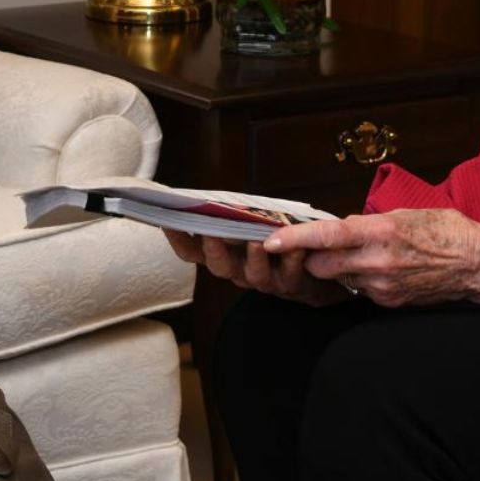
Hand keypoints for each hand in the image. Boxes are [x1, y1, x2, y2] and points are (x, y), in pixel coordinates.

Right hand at [162, 229, 351, 305]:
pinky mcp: (291, 284)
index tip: (166, 220)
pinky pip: (290, 274)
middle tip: (211, 233)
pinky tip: (297, 247)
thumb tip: (213, 196)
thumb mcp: (248, 227)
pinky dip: (292, 260)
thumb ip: (231, 216)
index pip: (192, 252)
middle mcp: (239, 271)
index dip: (177, 238)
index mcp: (224, 255)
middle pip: (218, 267)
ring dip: (253, 257)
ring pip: (253, 275)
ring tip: (256, 239)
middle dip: (213, 249)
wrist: (313, 274)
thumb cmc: (275, 243)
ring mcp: (264, 280)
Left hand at [262, 208, 479, 307]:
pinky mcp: (389, 302)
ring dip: (338, 269)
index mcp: (381, 232)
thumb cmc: (445, 230)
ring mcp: (383, 286)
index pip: (328, 235)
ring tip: (360, 255)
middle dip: (312, 257)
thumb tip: (337, 226)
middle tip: (318, 246)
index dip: (295, 238)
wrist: (478, 264)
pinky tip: (381, 269)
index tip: (270, 238)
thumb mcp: (403, 214)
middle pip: (321, 265)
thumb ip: (366, 223)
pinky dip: (360, 280)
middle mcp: (378, 262)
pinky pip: (359, 291)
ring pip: (339, 279)